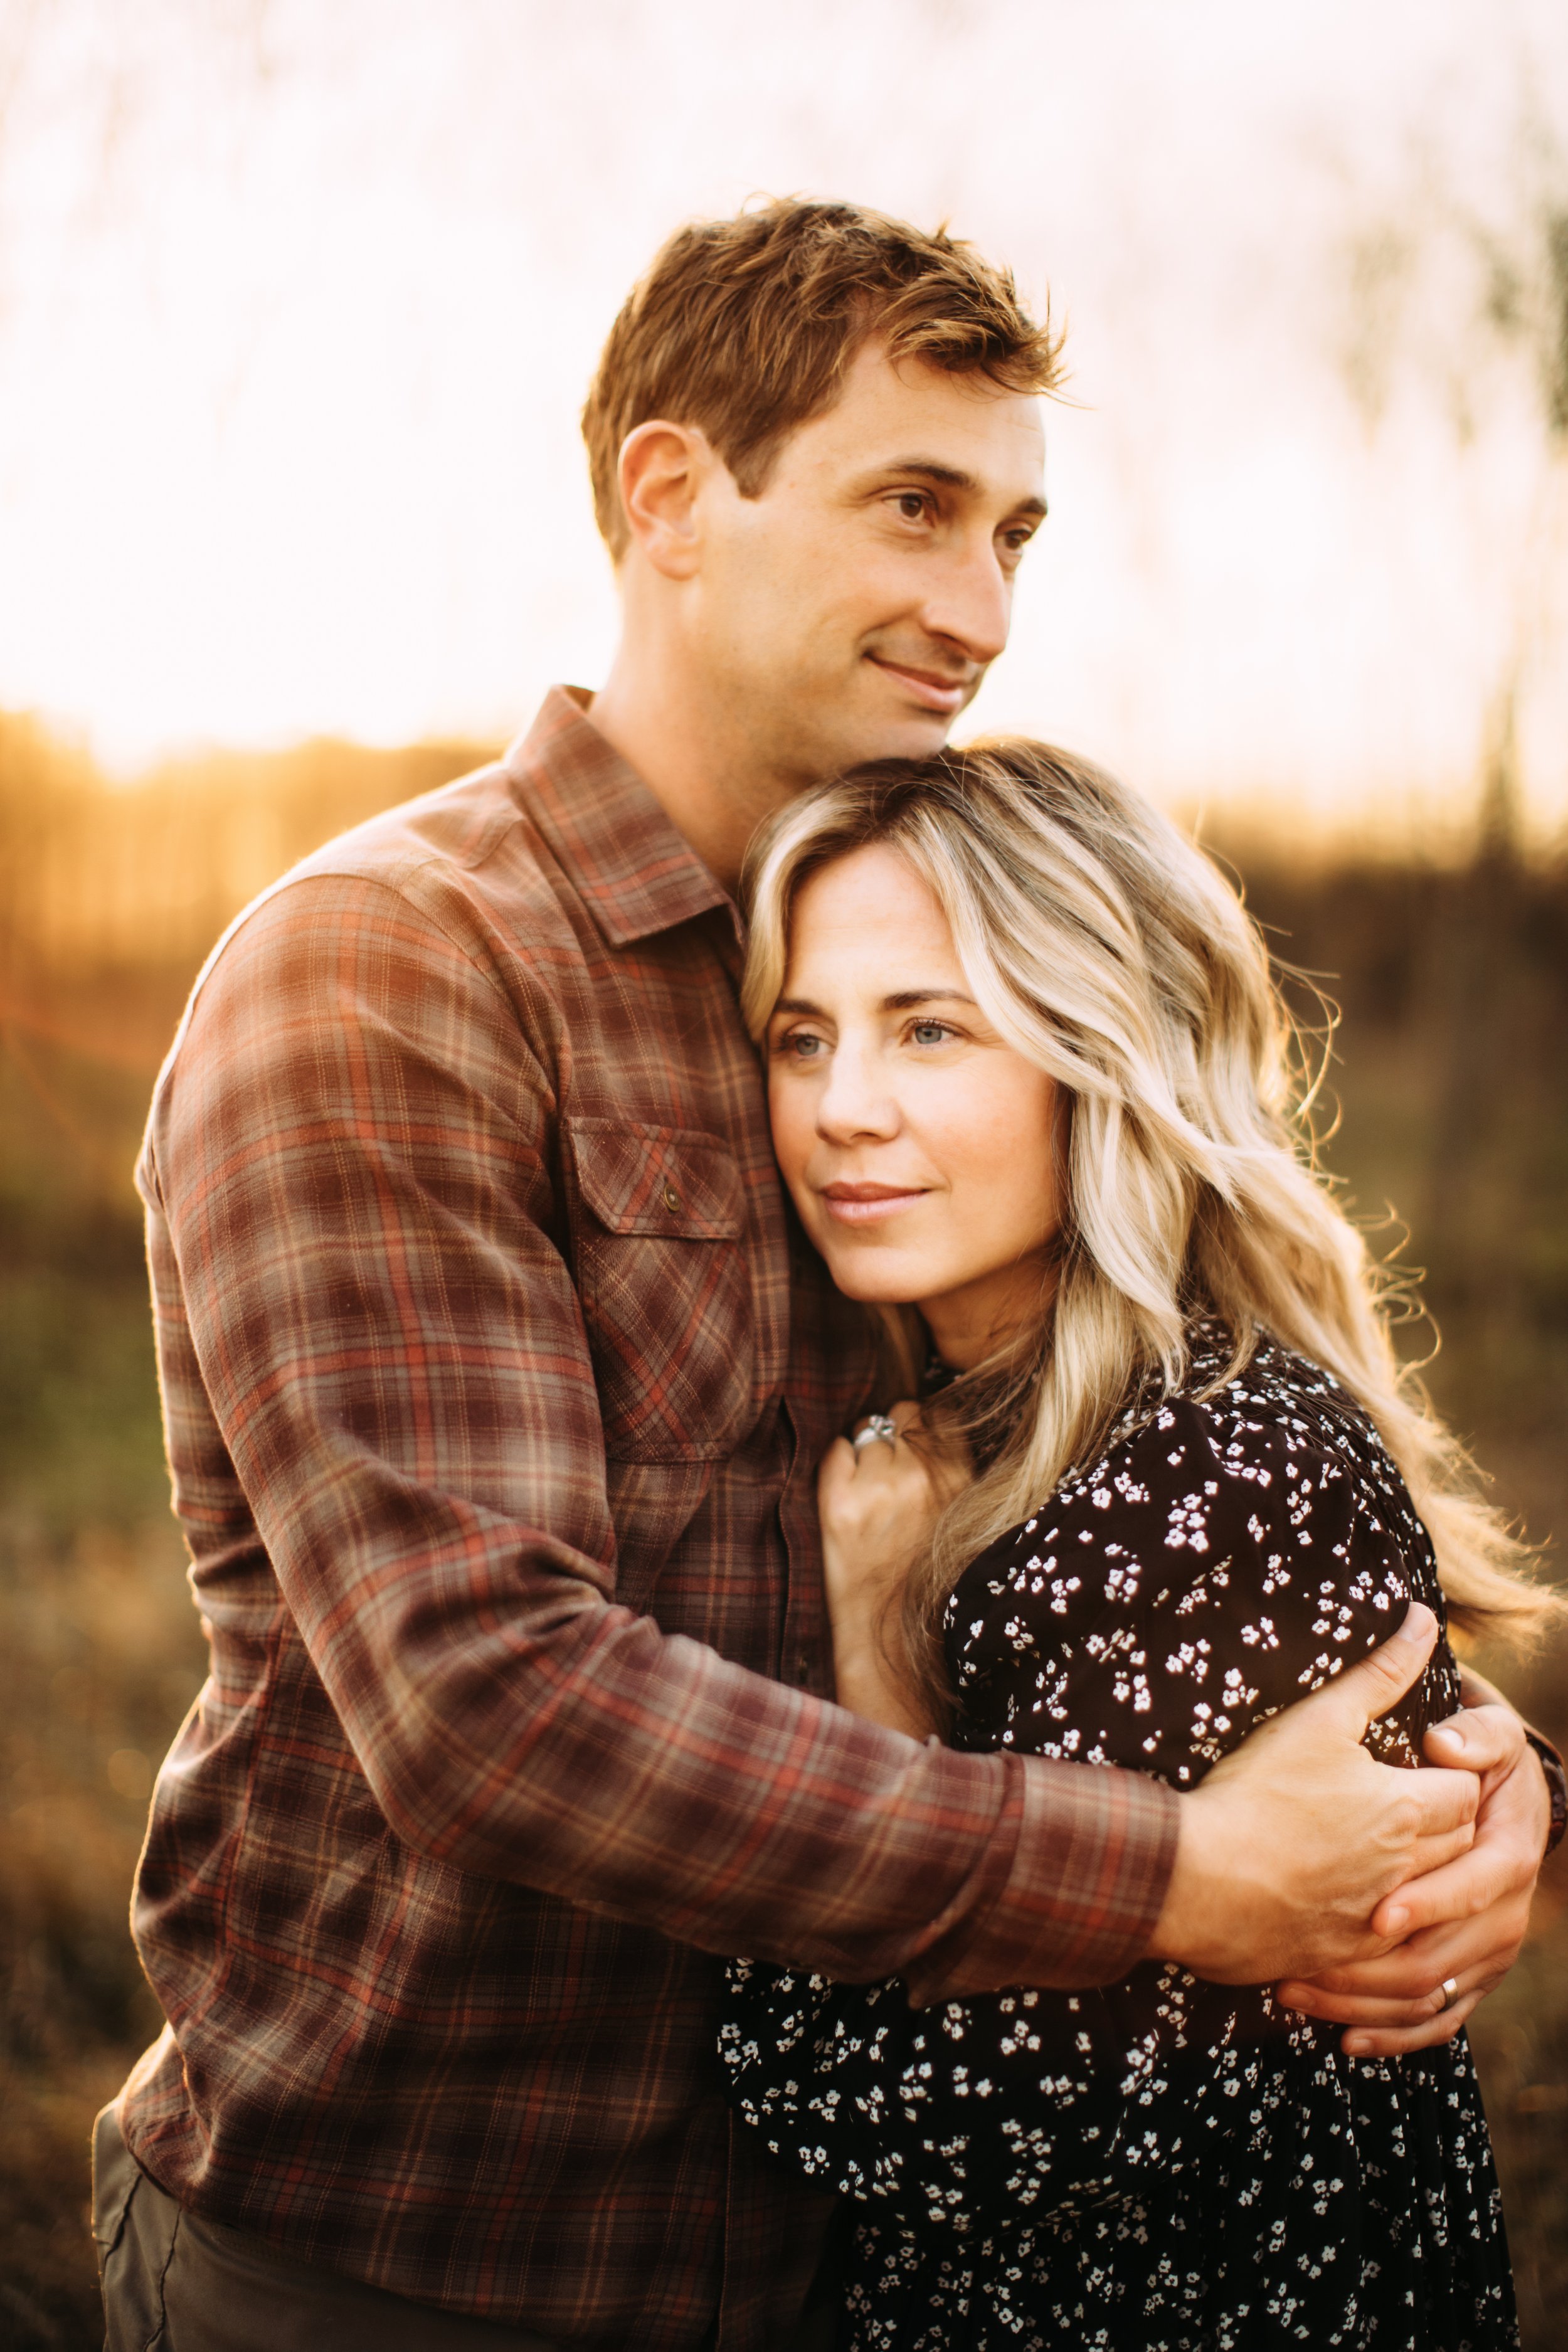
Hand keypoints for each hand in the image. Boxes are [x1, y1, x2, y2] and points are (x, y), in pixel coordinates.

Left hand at [818, 1402, 961, 1736]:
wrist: (892, 1633)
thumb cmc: (928, 1578)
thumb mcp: (962, 1518)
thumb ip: (954, 1473)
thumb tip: (934, 1426)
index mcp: (958, 1480)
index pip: (938, 1417)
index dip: (923, 1429)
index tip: (914, 1447)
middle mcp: (920, 1476)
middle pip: (901, 1417)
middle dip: (893, 1436)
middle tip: (886, 1470)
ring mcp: (877, 1488)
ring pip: (867, 1432)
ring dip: (866, 1451)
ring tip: (868, 1491)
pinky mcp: (838, 1503)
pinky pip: (836, 1450)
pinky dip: (838, 1463)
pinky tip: (846, 1494)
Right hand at [1151, 1605, 1480, 1983]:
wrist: (1197, 1880)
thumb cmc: (1256, 1793)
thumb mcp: (1319, 1719)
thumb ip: (1379, 1672)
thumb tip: (1424, 1621)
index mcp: (1404, 1809)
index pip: (1465, 1792)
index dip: (1447, 1774)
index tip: (1417, 1764)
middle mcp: (1402, 1869)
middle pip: (1456, 1846)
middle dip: (1440, 1822)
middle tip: (1396, 1801)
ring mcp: (1373, 1918)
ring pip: (1426, 1896)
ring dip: (1414, 1872)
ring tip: (1371, 1847)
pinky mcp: (1341, 1955)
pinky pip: (1385, 1942)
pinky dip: (1377, 1917)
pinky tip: (1341, 1895)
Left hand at [1276, 1690, 1547, 2053]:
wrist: (1503, 1798)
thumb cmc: (1481, 1758)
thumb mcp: (1487, 1734)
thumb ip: (1473, 1734)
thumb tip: (1443, 1744)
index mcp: (1507, 1857)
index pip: (1473, 1889)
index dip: (1429, 1903)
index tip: (1377, 1915)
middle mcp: (1506, 1915)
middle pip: (1444, 1958)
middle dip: (1374, 1968)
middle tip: (1308, 1964)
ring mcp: (1488, 1953)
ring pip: (1431, 1995)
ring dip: (1366, 2003)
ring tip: (1299, 1992)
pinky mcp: (1470, 1977)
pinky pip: (1436, 2021)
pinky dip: (1392, 2035)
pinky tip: (1344, 2040)